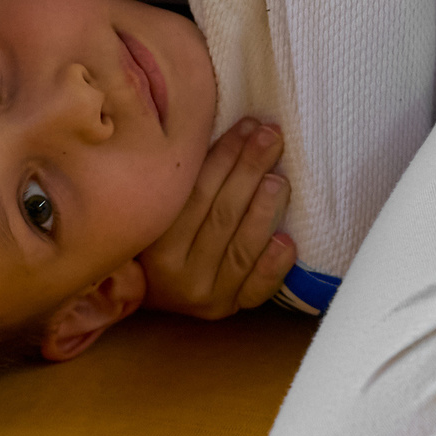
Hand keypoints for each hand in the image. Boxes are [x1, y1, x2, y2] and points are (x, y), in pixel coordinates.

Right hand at [137, 118, 294, 317]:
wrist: (149, 292)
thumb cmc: (159, 235)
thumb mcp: (159, 208)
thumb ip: (184, 178)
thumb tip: (230, 128)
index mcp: (154, 240)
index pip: (195, 192)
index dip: (225, 155)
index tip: (248, 125)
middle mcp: (176, 272)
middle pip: (221, 215)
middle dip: (250, 170)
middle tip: (272, 137)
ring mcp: (203, 295)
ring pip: (240, 248)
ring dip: (265, 210)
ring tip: (280, 179)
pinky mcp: (227, 310)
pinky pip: (255, 290)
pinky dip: (273, 265)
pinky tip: (287, 241)